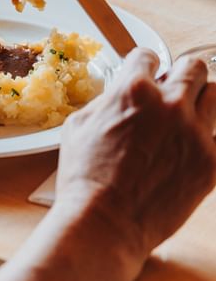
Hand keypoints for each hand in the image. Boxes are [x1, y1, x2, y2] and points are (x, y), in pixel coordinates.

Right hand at [55, 48, 215, 280]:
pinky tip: (187, 152)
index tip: (145, 75)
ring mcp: (195, 133)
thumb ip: (106, 101)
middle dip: (180, 76)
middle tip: (170, 93)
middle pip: (193, 67)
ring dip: (200, 102)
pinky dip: (204, 141)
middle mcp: (170, 105)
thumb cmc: (84, 177)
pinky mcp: (211, 162)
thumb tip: (121, 94)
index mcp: (133, 90)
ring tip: (185, 119)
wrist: (105, 223)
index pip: (149, 56)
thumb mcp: (78, 126)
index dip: (143, 66)